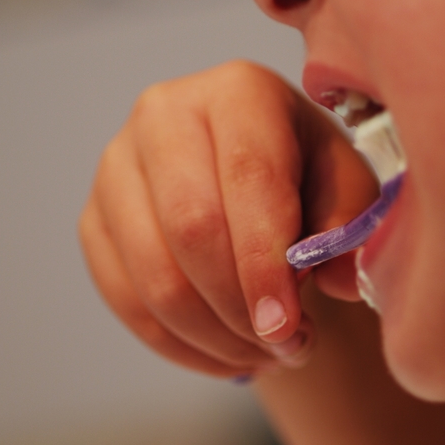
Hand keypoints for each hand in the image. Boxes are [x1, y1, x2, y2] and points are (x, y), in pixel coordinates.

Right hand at [79, 61, 378, 377]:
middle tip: (286, 348)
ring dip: (214, 335)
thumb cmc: (307, 175)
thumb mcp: (346, 186)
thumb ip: (351, 227)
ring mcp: (116, 165)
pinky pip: (125, 299)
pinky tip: (225, 354)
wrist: (254, 176)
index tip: (288, 328)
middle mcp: (164, 113)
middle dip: (240, 307)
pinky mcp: (94, 217)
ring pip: (154, 275)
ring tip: (264, 355)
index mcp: (237, 90)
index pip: (247, 179)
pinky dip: (178, 345)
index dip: (265, 263)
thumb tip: (336, 279)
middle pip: (192, 228)